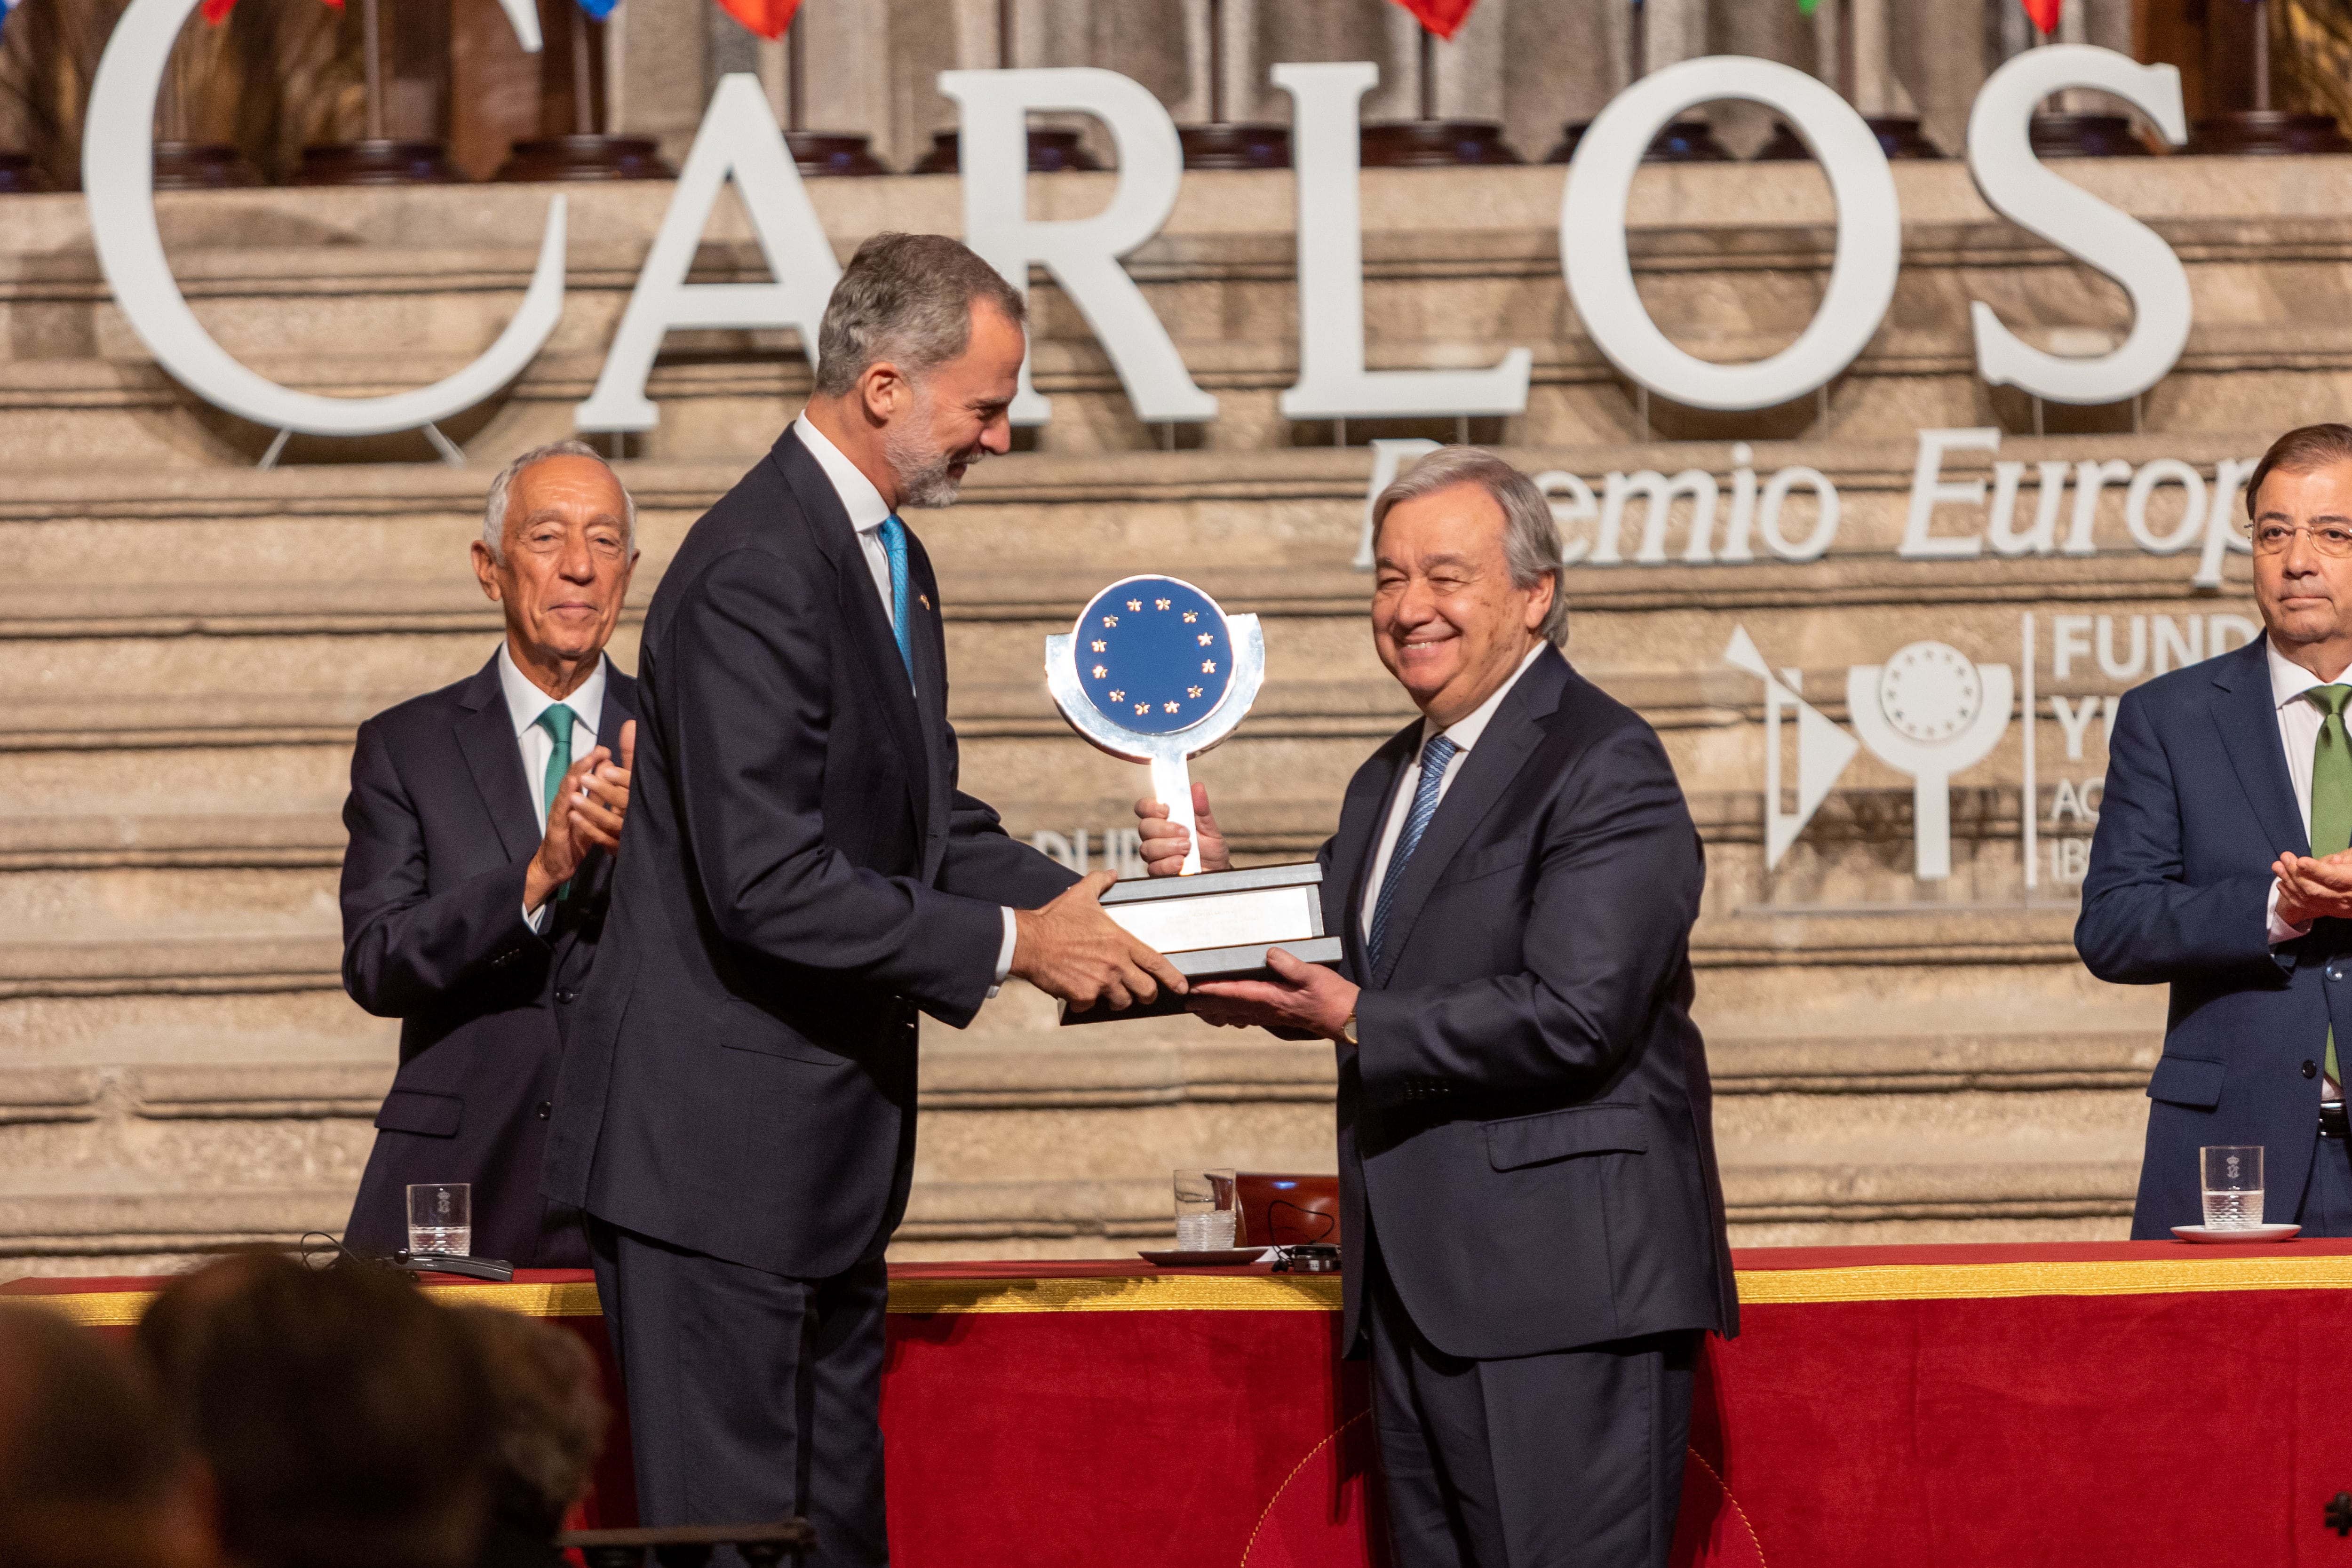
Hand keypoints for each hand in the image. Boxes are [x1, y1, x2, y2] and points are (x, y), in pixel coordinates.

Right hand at [524, 722, 634, 912]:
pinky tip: (572, 788)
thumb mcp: (591, 816)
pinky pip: (562, 812)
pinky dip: (566, 798)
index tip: (607, 750)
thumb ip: (598, 797)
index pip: (584, 775)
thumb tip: (610, 775)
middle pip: (574, 776)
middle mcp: (566, 802)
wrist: (556, 866)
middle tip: (601, 750)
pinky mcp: (557, 827)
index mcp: (575, 798)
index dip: (594, 762)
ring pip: (567, 790)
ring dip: (576, 774)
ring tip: (586, 761)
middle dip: (586, 762)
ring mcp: (560, 813)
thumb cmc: (574, 838)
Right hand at [1011, 869, 1188, 1010]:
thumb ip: (1099, 883)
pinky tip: (1077, 991)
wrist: (1028, 940)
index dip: (1173, 977)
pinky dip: (1086, 1001)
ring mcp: (1100, 982)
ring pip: (1121, 1001)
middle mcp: (1115, 964)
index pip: (1156, 963)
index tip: (1182, 987)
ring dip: (1116, 999)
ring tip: (1107, 992)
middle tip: (1141, 993)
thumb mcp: (1080, 895)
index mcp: (1120, 942)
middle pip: (1146, 990)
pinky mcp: (1082, 995)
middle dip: (1146, 994)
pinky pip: (1091, 1005)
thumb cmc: (1055, 917)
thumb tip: (1111, 874)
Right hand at [1136, 783, 1230, 876]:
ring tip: (1187, 849)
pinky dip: (1168, 864)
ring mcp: (1155, 854)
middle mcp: (1156, 836)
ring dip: (1168, 847)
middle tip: (1185, 834)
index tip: (1166, 810)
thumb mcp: (1209, 827)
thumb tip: (1197, 787)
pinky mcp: (1158, 871)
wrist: (1216, 871)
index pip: (1144, 807)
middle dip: (1165, 829)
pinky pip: (1153, 867)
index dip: (1150, 807)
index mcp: (1165, 819)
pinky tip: (1181, 863)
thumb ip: (1201, 809)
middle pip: (1144, 827)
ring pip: (1147, 848)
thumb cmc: (1210, 848)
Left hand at [1189, 948, 1358, 1040]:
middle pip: (1230, 1006)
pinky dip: (1235, 1016)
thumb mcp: (1314, 975)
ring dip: (1217, 1012)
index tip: (1194, 988)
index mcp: (1272, 997)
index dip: (1213, 990)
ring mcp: (1273, 1015)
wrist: (1346, 1018)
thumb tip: (1270, 953)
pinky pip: (1251, 1016)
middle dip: (1207, 1004)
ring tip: (1200, 1011)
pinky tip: (1231, 1016)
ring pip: (1238, 1014)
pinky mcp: (1280, 1016)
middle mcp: (1268, 1009)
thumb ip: (1291, 965)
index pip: (1235, 992)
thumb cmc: (1332, 997)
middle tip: (1186, 1003)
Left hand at [2275, 849, 2351, 925]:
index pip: (2333, 878)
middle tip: (2285, 858)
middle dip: (2296, 873)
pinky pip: (2308, 905)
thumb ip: (2347, 859)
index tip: (2301, 861)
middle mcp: (2346, 898)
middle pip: (2315, 889)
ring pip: (2308, 897)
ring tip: (2278, 867)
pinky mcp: (2331, 910)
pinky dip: (2292, 895)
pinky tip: (2281, 884)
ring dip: (2289, 882)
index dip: (2315, 870)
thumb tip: (2334, 861)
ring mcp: (2338, 907)